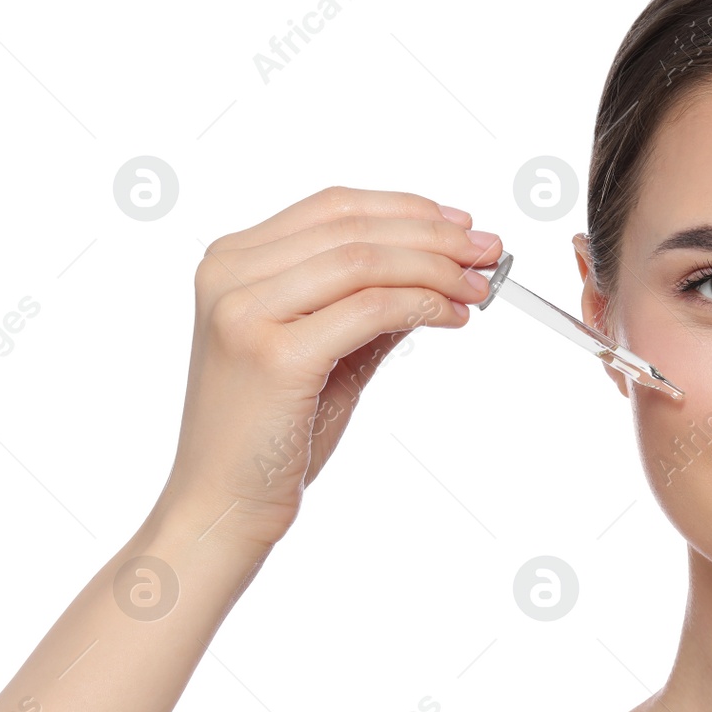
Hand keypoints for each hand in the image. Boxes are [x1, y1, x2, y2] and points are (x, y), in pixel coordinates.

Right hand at [156, 186, 501, 548]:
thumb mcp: (326, 350)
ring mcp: (245, 312)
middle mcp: (229, 275)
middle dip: (434, 236)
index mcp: (232, 261)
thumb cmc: (272, 433)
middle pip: (354, 229)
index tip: (460, 222)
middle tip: (487, 250)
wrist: (223, 504)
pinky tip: (453, 317)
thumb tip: (441, 269)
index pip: (334, 207)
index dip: (407, 208)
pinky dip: (422, 305)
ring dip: (436, 268)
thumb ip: (369, 304)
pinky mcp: (274, 354)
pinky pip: (369, 309)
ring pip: (364, 261)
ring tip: (478, 286)